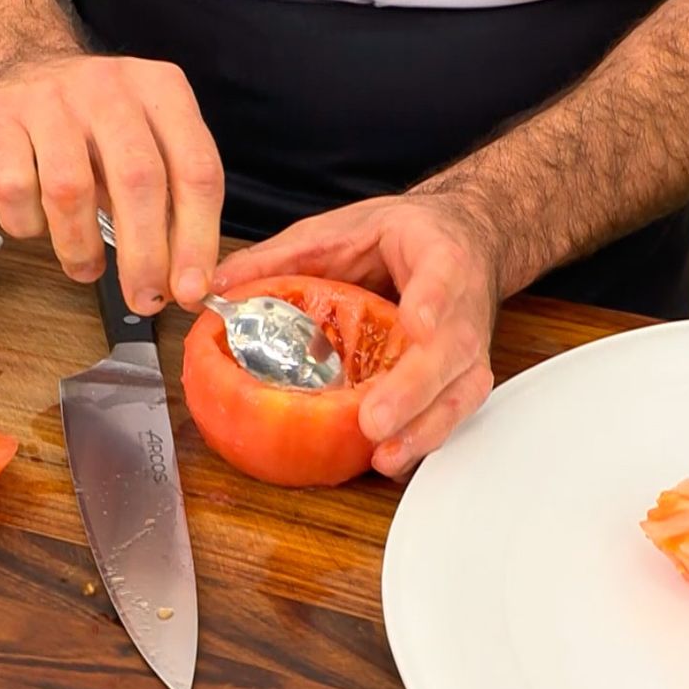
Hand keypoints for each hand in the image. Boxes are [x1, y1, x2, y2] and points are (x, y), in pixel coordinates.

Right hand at [0, 54, 223, 313]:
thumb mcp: (147, 141)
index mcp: (162, 91)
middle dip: (145, 256)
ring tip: (86, 267)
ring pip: (70, 189)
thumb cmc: (92, 122)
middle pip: (139, 181)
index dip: (197, 239)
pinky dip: (29, 224)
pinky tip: (39, 227)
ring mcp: (50, 100)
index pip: (197, 171)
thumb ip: (171, 200)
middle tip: (144, 298)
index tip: (191, 289)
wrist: (19, 65)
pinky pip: (15, 189)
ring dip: (81, 246)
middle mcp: (110, 88)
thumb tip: (185, 278)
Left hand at [213, 193, 499, 479]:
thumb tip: (220, 283)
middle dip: (413, 389)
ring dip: (424, 428)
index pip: (441, 275)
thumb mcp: (344, 228)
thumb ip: (283, 256)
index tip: (418, 321)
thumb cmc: (406, 236)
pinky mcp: (462, 375)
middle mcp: (462, 304)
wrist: (463, 239)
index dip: (433, 300)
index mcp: (437, 254)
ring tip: (384, 455)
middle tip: (374, 419)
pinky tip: (392, 460)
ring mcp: (468, 345)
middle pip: (451, 349)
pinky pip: (453, 411)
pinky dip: (425, 438)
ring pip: (460, 390)